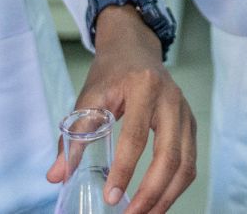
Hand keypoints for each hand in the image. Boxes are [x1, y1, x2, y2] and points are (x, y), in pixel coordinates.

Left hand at [48, 7, 196, 213]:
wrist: (135, 48)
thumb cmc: (112, 72)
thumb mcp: (88, 97)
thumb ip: (73, 136)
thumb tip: (56, 175)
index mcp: (144, 87)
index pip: (136, 137)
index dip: (124, 170)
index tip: (111, 196)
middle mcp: (171, 100)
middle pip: (170, 156)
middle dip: (151, 192)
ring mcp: (186, 112)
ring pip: (186, 164)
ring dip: (166, 196)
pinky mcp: (190, 125)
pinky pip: (189, 162)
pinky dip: (175, 187)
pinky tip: (157, 201)